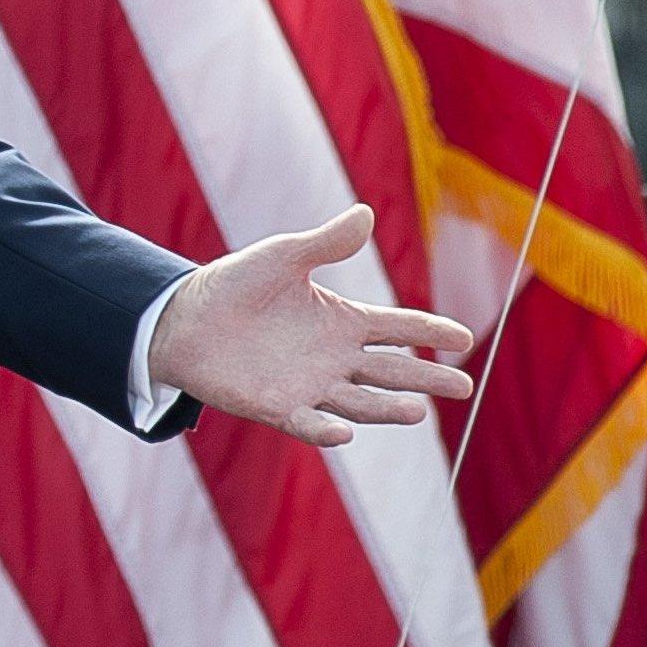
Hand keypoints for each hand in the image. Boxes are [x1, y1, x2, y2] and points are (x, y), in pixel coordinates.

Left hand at [147, 205, 473, 448]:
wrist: (182, 318)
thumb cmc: (234, 285)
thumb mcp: (282, 257)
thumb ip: (325, 242)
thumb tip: (365, 213)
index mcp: (342, 321)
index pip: (398, 327)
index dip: (430, 330)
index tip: (464, 337)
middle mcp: (335, 358)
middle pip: (392, 370)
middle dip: (427, 378)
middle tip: (463, 386)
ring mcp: (310, 386)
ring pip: (360, 403)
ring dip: (386, 409)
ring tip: (417, 412)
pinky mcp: (277, 407)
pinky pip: (306, 423)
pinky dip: (324, 431)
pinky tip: (343, 433)